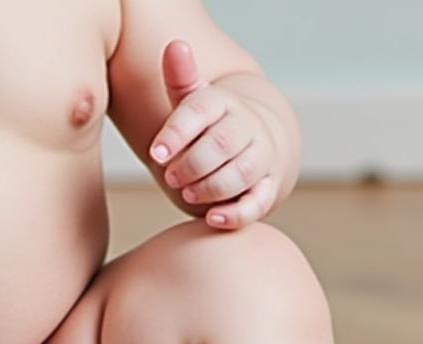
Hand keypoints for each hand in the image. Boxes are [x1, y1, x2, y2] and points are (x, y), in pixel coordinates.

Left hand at [148, 40, 278, 229]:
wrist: (253, 144)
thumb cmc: (210, 127)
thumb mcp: (193, 102)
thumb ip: (180, 80)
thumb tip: (175, 46)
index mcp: (223, 104)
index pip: (200, 111)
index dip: (177, 133)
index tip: (156, 153)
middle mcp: (247, 127)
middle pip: (221, 144)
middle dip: (191, 164)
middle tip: (170, 176)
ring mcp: (260, 158)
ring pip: (240, 174)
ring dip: (209, 187)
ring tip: (188, 192)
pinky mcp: (267, 189)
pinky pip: (257, 204)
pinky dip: (235, 214)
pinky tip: (212, 219)